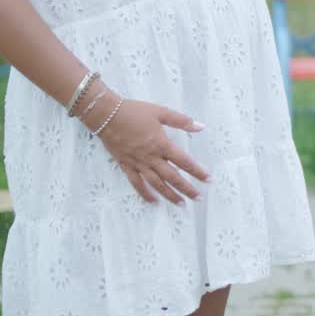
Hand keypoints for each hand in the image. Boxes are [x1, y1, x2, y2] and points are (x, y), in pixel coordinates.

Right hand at [87, 94, 211, 204]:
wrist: (106, 115)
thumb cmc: (135, 111)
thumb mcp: (161, 112)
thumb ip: (182, 121)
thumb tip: (201, 127)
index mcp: (162, 144)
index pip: (184, 162)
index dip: (197, 171)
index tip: (208, 180)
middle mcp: (151, 157)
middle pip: (172, 177)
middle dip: (186, 188)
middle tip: (198, 198)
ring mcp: (137, 163)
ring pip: (156, 184)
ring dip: (169, 195)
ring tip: (181, 204)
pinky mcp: (125, 165)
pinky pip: (136, 183)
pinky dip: (145, 193)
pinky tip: (153, 201)